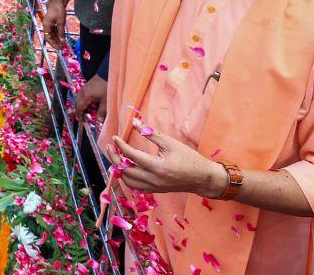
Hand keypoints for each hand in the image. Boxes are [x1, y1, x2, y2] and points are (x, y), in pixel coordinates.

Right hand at [42, 0, 66, 48]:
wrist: (57, 0)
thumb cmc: (58, 10)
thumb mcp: (61, 22)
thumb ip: (61, 32)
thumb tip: (62, 41)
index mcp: (46, 25)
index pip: (48, 38)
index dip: (53, 44)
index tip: (59, 48)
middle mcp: (46, 25)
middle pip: (50, 36)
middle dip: (56, 42)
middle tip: (62, 47)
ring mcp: (49, 23)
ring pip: (52, 34)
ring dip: (57, 39)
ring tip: (63, 43)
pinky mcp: (52, 22)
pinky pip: (54, 30)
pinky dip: (58, 34)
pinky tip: (63, 37)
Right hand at [73, 75, 106, 121]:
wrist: (107, 75)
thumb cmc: (107, 87)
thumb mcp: (105, 101)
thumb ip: (101, 111)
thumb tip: (99, 120)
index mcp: (86, 96)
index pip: (79, 107)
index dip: (78, 114)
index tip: (80, 120)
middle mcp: (83, 92)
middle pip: (76, 103)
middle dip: (78, 110)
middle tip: (82, 116)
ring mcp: (84, 88)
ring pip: (77, 98)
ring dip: (80, 105)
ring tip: (85, 110)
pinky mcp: (86, 86)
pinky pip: (81, 95)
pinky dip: (82, 100)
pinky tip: (89, 103)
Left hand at [109, 120, 225, 196]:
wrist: (203, 178)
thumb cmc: (189, 158)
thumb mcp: (171, 143)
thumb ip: (151, 133)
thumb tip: (135, 123)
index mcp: (157, 167)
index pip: (131, 156)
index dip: (120, 145)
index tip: (115, 137)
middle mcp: (152, 179)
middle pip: (125, 171)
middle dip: (114, 158)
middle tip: (111, 147)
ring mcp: (153, 187)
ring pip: (128, 181)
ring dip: (119, 169)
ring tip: (117, 156)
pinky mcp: (155, 190)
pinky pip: (135, 186)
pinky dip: (127, 177)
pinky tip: (127, 167)